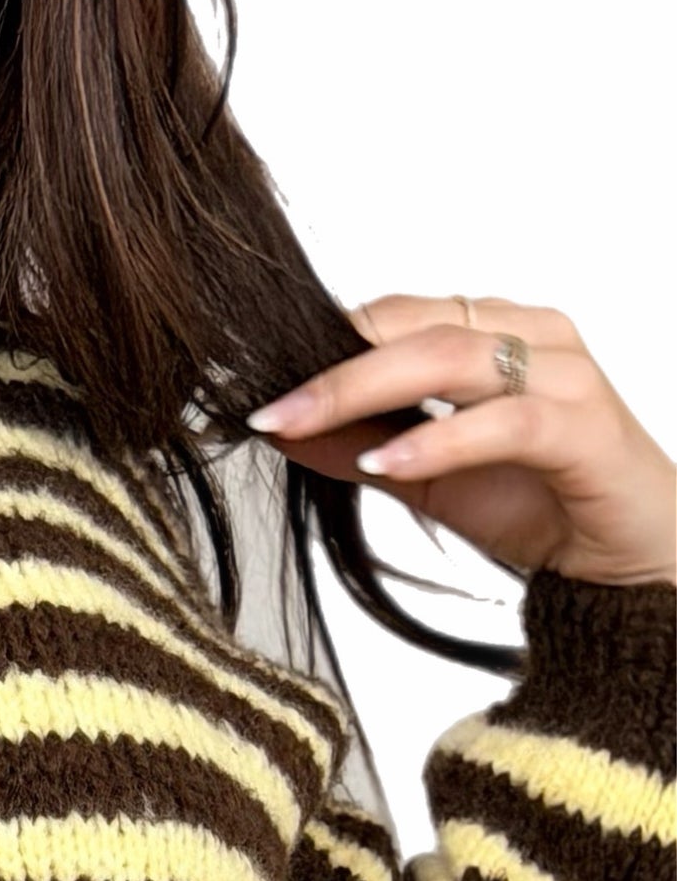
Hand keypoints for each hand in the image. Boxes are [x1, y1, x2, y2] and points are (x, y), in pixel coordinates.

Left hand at [247, 294, 676, 588]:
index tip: (258, 380)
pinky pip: (501, 421)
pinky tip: (385, 462)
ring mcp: (562, 375)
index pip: (398, 315)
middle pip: (415, 328)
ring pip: (453, 358)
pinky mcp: (582, 426)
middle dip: (330, 367)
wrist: (623, 565)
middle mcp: (532, 335)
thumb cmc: (539, 506)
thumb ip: (362, 448)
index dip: (325, 340)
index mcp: (496, 331)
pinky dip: (437, 439)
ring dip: (366, 390)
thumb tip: (281, 430)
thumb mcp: (428, 481)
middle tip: (265, 405)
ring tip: (300, 424)